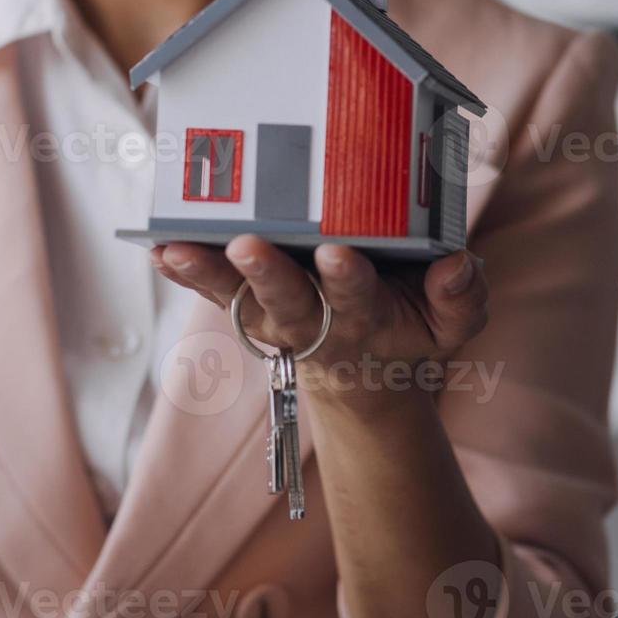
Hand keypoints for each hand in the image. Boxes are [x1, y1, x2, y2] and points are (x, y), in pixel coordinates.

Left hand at [151, 236, 487, 406]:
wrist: (365, 372)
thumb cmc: (409, 328)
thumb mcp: (450, 326)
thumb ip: (461, 300)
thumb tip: (458, 266)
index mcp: (364, 318)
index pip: (355, 299)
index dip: (346, 280)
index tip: (337, 254)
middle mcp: (311, 319)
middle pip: (286, 299)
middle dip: (267, 273)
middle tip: (247, 245)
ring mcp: (272, 313)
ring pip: (236, 296)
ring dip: (205, 272)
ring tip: (173, 250)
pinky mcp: (245, 304)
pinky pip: (210, 290)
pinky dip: (184, 272)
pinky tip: (157, 249)